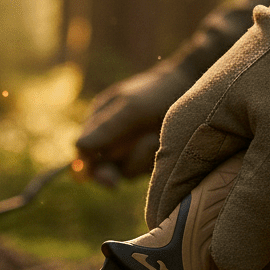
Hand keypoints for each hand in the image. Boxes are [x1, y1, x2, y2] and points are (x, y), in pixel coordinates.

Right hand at [76, 59, 197, 185]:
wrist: (192, 88)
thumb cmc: (157, 93)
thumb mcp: (131, 108)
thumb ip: (107, 128)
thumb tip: (77, 146)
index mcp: (98, 121)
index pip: (83, 151)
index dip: (88, 166)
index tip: (99, 174)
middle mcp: (111, 138)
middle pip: (101, 168)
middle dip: (110, 172)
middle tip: (113, 181)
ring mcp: (130, 151)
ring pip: (126, 171)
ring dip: (140, 158)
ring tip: (155, 137)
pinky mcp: (148, 160)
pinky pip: (145, 170)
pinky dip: (154, 159)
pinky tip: (162, 142)